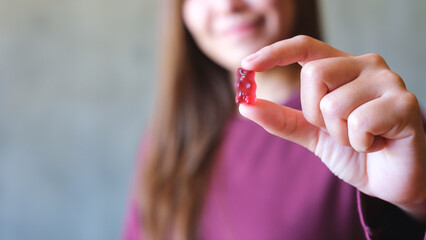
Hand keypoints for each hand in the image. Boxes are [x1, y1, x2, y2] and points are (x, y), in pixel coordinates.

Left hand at [239, 35, 425, 222]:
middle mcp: (367, 65)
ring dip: (340, 134)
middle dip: (315, 114)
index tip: (246, 66)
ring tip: (361, 139)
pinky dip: (360, 143)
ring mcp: (389, 81)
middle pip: (314, 74)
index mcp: (343, 67)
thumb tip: (246, 105)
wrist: (388, 181)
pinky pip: (359, 122)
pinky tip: (377, 144)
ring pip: (334, 103)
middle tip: (337, 130)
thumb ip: (281, 119)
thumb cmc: (352, 151)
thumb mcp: (310, 133)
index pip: (305, 46)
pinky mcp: (405, 104)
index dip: (275, 53)